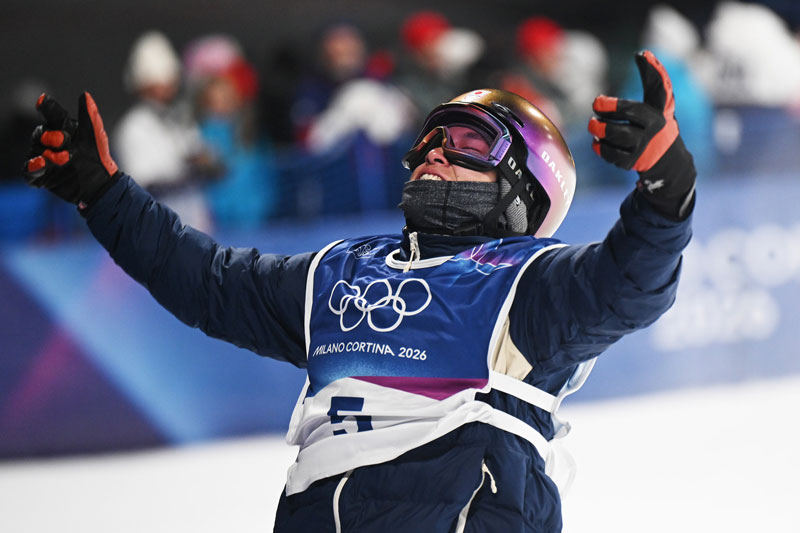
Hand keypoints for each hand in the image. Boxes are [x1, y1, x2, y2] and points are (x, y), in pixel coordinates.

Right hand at [24, 92, 119, 209]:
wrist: (101, 185)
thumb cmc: (98, 157)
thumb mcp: (96, 137)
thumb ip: (90, 116)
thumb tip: (85, 94)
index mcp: (62, 129)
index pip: (51, 115)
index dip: (46, 108)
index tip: (42, 102)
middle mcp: (49, 142)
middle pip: (41, 133)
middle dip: (51, 136)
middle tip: (64, 141)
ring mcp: (44, 158)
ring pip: (35, 152)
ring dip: (46, 155)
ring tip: (63, 159)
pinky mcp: (42, 176)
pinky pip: (29, 171)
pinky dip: (33, 168)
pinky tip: (40, 165)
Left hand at [588, 50, 695, 218]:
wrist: (668, 162)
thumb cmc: (655, 124)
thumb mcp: (658, 104)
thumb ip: (651, 80)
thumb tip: (642, 53)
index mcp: (661, 109)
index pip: (659, 87)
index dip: (653, 69)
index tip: (642, 54)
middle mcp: (655, 126)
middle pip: (632, 112)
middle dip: (611, 106)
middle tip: (596, 103)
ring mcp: (644, 146)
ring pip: (619, 134)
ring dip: (601, 129)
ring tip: (593, 125)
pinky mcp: (633, 162)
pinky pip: (611, 153)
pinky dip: (600, 147)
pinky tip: (597, 142)